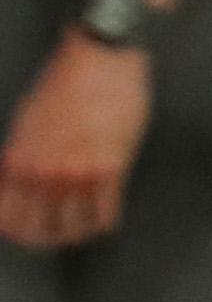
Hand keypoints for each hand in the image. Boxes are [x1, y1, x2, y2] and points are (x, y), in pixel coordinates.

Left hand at [0, 40, 150, 252]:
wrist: (99, 60)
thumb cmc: (62, 85)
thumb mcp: (26, 123)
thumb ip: (23, 158)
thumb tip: (23, 186)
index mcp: (16, 160)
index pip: (8, 219)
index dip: (18, 234)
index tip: (27, 235)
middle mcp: (42, 172)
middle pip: (40, 231)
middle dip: (47, 240)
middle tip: (56, 238)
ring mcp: (76, 173)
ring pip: (74, 228)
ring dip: (77, 234)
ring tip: (81, 230)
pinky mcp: (110, 168)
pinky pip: (104, 215)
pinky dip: (102, 223)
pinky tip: (102, 218)